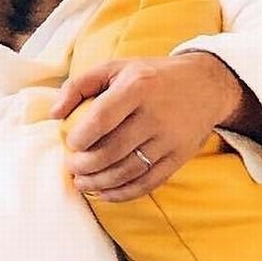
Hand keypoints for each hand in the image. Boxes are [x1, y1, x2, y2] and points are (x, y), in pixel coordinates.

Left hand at [50, 53, 242, 201]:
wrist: (207, 85)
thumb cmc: (151, 75)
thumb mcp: (116, 67)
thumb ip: (79, 85)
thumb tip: (54, 114)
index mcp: (137, 87)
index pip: (101, 119)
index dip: (80, 137)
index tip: (70, 144)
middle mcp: (155, 114)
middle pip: (112, 150)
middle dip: (85, 165)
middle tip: (72, 167)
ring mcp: (169, 138)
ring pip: (128, 171)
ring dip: (100, 182)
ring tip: (82, 182)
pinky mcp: (179, 157)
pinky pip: (148, 182)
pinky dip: (124, 193)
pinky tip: (105, 193)